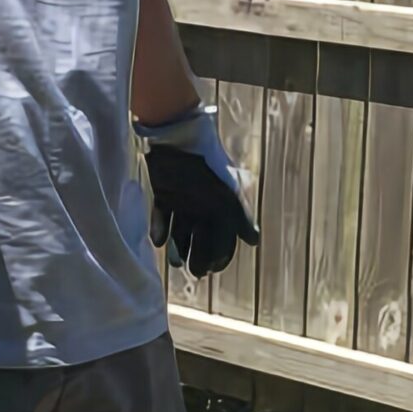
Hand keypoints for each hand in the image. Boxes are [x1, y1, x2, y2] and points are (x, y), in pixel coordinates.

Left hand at [136, 104, 259, 279]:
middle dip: (198, 256)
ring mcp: (183, 199)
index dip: (220, 255)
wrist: (179, 139)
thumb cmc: (208, 167)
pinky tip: (158, 241)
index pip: (223, 237)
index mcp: (221, 205)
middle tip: (194, 272)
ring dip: (178, 247)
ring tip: (175, 262)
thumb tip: (254, 241)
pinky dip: (159, 228)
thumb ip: (240, 218)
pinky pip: (162, 215)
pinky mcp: (163, 192)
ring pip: (181, 230)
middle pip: (201, 237)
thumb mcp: (228, 195)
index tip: (213, 269)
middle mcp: (203, 205)